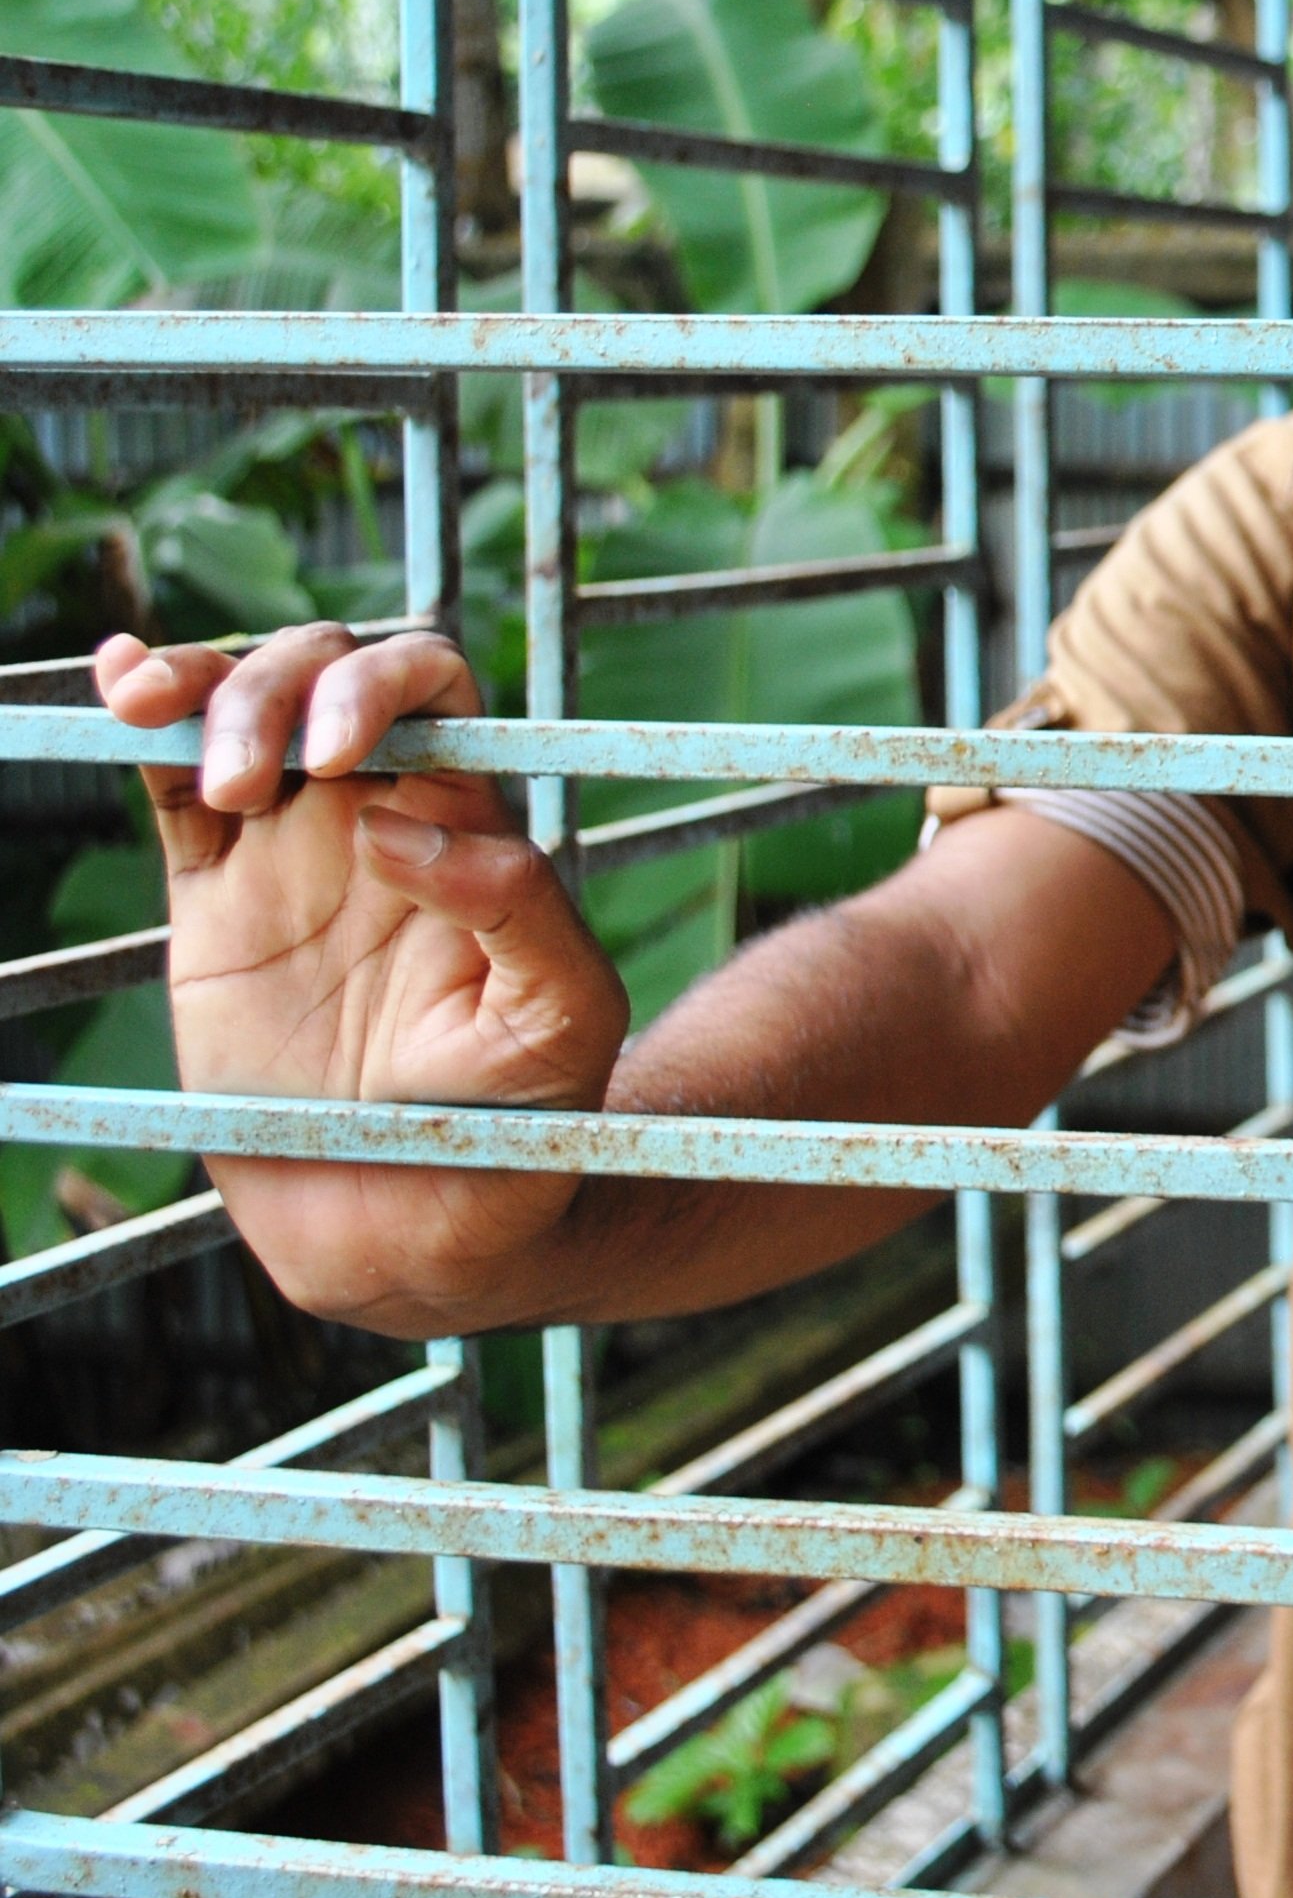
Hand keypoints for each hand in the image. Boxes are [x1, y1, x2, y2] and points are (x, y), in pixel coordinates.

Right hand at [93, 624, 627, 1332]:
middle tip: (257, 779)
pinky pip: (172, 784)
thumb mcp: (564, 1018)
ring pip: (245, 707)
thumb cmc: (515, 1123)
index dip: (385, 683)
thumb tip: (400, 826)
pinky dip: (146, 719)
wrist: (412, 1223)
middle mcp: (379, 814)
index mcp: (468, 823)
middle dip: (283, 681)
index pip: (435, 691)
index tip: (338, 756)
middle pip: (329, 674)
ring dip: (207, 686)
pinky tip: (123, 688)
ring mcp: (292, 850)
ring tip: (173, 733)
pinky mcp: (212, 899)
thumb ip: (523, 911)